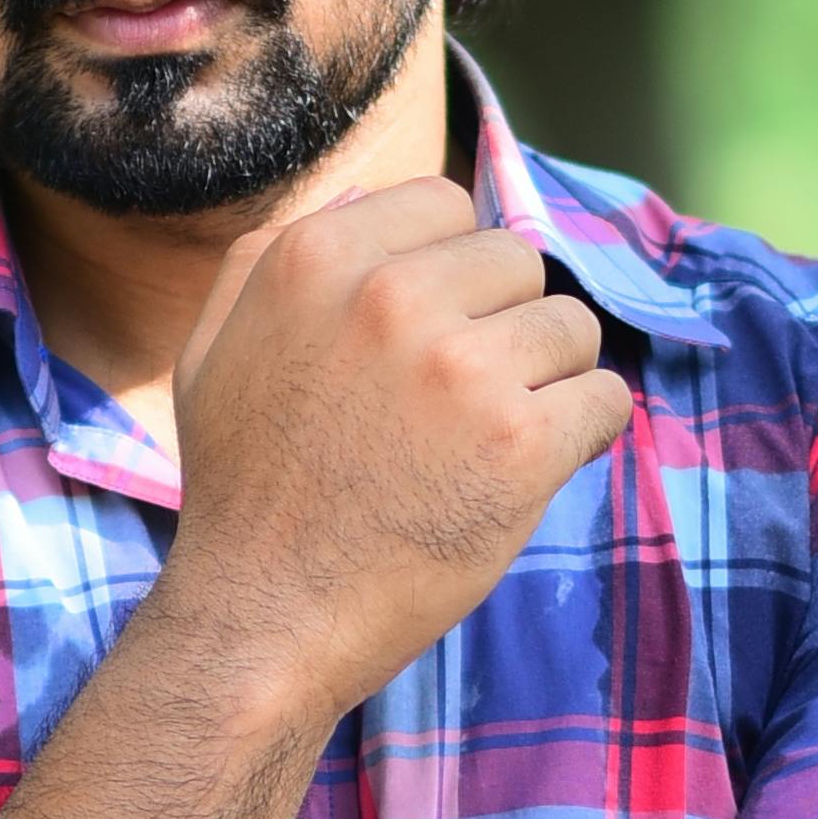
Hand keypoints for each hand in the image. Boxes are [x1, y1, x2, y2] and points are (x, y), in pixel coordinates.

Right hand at [160, 178, 629, 719]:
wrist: (264, 619)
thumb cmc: (243, 489)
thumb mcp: (214, 348)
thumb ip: (271, 259)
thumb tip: (360, 199)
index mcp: (316, 259)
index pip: (444, 206)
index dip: (450, 270)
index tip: (431, 332)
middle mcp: (390, 297)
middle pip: (516, 261)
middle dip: (503, 322)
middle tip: (460, 399)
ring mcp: (461, 370)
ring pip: (571, 326)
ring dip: (549, 379)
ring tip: (491, 437)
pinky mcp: (520, 445)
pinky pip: (604, 399)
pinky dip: (584, 433)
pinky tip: (530, 467)